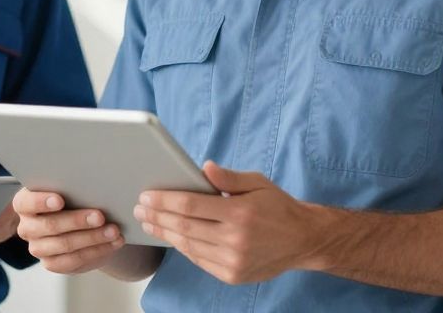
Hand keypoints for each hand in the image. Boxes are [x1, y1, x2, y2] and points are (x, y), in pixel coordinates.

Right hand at [13, 187, 123, 272]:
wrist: (79, 225)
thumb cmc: (73, 199)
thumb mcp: (69, 189)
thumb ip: (72, 187)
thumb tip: (90, 184)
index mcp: (24, 203)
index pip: (25, 203)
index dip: (41, 202)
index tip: (60, 200)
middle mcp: (27, 227)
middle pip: (50, 225)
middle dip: (77, 220)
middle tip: (99, 216)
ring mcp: (38, 248)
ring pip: (64, 244)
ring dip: (92, 237)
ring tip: (113, 230)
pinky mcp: (51, 264)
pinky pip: (74, 260)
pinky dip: (97, 250)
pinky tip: (112, 242)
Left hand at [134, 161, 325, 284]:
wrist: (303, 240)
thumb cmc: (278, 207)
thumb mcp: (257, 183)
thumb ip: (228, 177)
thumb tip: (204, 167)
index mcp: (240, 213)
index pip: (191, 205)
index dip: (164, 200)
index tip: (146, 195)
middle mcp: (235, 239)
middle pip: (184, 227)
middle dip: (157, 216)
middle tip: (139, 208)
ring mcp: (233, 261)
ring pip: (188, 246)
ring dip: (164, 233)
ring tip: (148, 222)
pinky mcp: (232, 275)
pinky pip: (199, 260)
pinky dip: (182, 248)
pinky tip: (170, 237)